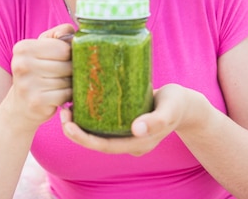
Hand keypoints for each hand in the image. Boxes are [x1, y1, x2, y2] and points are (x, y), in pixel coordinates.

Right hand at [9, 24, 74, 129]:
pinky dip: (68, 96)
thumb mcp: (43, 48)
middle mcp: (22, 64)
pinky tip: (59, 95)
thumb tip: (73, 32)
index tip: (64, 60)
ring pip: (67, 80)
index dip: (70, 54)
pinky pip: (65, 94)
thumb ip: (59, 34)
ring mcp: (27, 84)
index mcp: (23, 48)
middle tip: (64, 75)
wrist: (20, 105)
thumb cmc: (36, 72)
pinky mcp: (36, 101)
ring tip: (60, 85)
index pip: (63, 47)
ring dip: (70, 83)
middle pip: (67, 64)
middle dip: (71, 70)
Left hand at [60, 84, 202, 155]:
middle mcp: (129, 142)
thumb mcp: (169, 109)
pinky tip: (80, 100)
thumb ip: (156, 120)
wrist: (185, 104)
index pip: (105, 146)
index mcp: (137, 143)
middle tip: (63, 112)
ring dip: (80, 123)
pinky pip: (103, 123)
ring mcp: (126, 133)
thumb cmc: (177, 104)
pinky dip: (89, 115)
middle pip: (97, 141)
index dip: (84, 138)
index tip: (68, 125)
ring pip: (98, 132)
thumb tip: (137, 129)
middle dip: (76, 131)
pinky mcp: (124, 122)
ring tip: (67, 106)